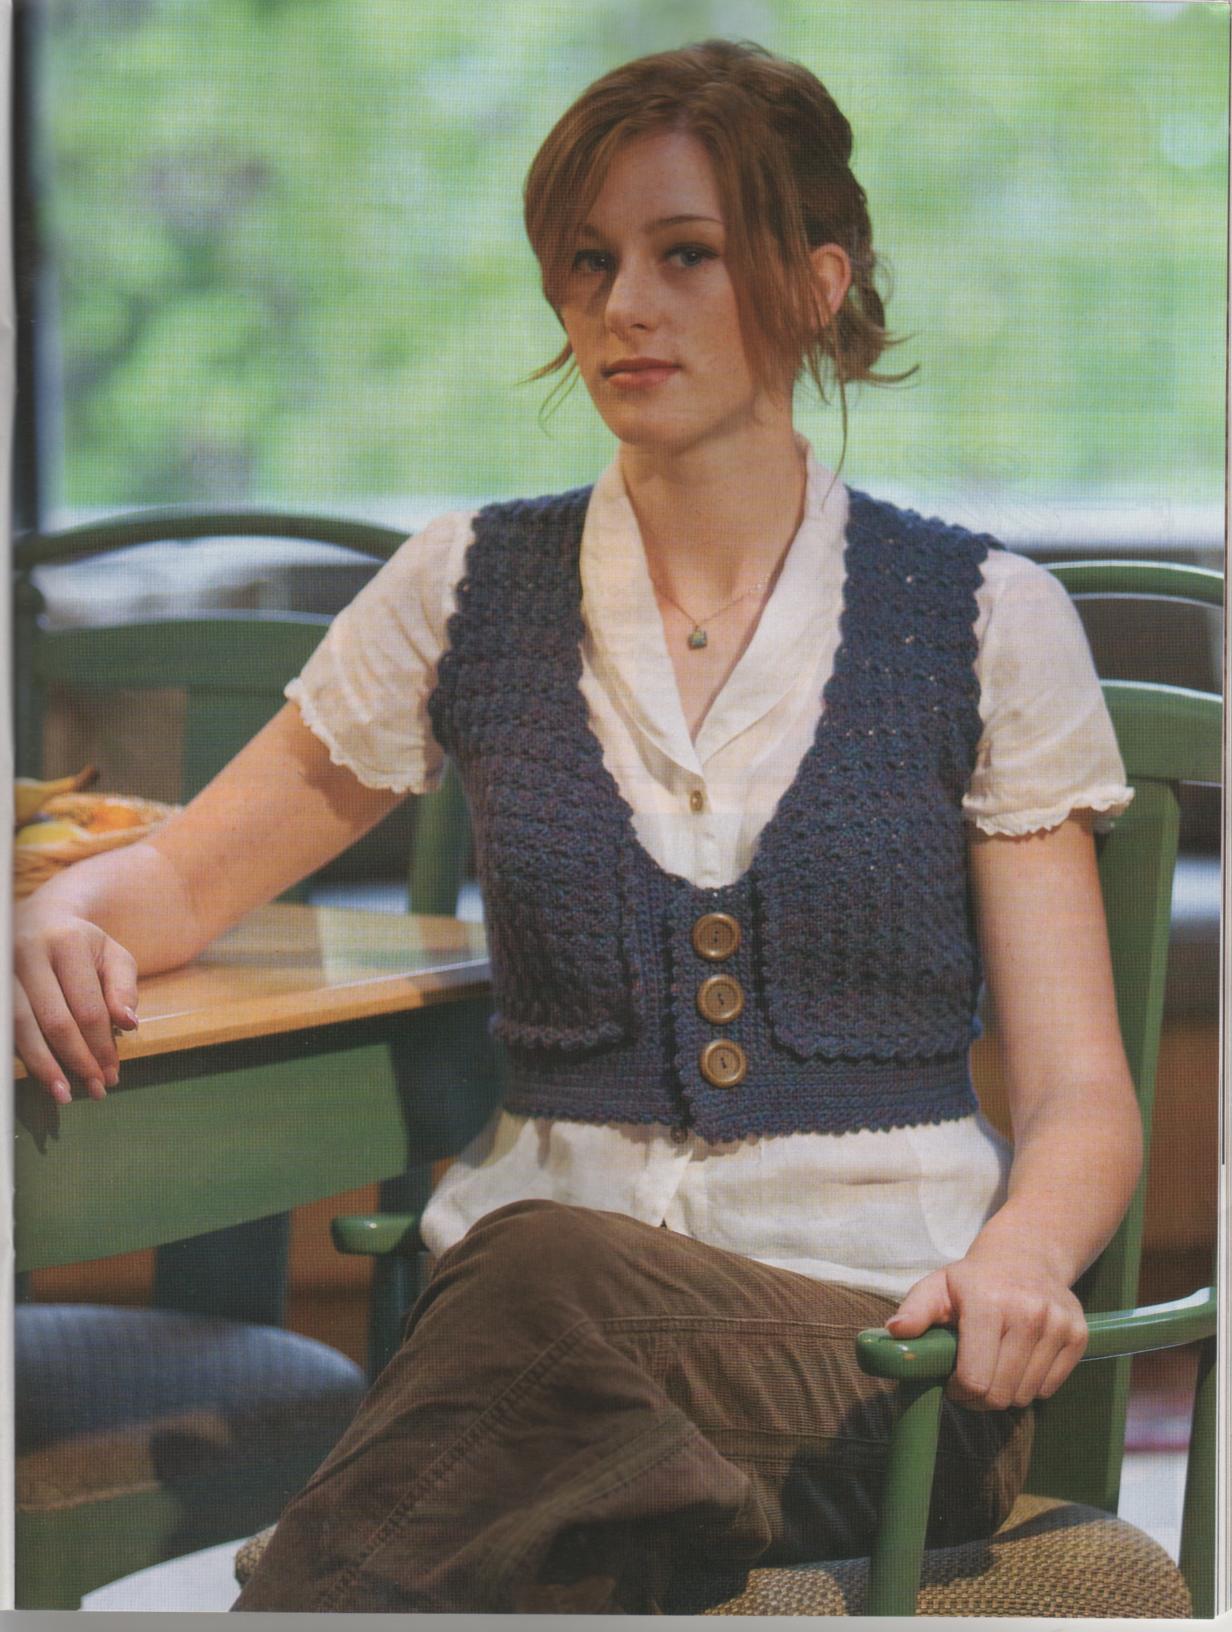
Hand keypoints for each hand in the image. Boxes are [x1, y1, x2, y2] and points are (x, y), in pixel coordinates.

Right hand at [13, 907, 139, 1103]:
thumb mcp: (112, 955)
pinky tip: (39, 1073)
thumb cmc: (82, 943)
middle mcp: (28, 953)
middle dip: (78, 1060)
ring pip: (20, 1027)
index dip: (102, 1045)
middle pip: (55, 1021)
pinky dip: (22, 1053)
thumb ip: (124, 988)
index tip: (113, 1073)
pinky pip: (6, 1026)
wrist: (39, 916)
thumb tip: (129, 1023)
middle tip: (96, 1089)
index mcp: (67, 942)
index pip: (88, 1006)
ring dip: (43, 1065)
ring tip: (64, 1094)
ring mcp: (4, 970)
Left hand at [886, 1250, 1087, 1409]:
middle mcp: (1028, 1313)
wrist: (1028, 1254)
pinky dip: (1032, 1385)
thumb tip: (894, 1332)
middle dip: (980, 1398)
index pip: (976, 1378)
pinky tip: (1018, 1362)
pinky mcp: (1079, 1335)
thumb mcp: (937, 1286)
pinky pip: (1050, 1388)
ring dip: (1006, 1393)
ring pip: (1027, 1395)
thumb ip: (914, 1311)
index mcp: (988, 1303)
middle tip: (970, 1383)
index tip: (953, 1383)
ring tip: (993, 1369)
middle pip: (1001, 1394)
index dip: (960, 1392)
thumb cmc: (974, 1279)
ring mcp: (1057, 1325)